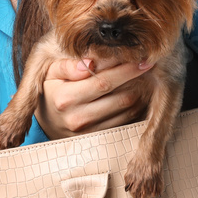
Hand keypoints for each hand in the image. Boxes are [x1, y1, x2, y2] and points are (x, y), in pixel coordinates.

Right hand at [34, 55, 153, 139]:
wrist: (48, 121)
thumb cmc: (53, 89)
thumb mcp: (51, 73)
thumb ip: (67, 65)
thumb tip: (90, 63)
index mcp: (65, 98)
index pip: (103, 82)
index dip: (125, 70)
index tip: (142, 59)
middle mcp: (77, 117)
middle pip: (119, 97)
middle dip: (137, 79)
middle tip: (149, 65)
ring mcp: (89, 131)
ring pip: (126, 110)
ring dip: (140, 92)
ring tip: (144, 77)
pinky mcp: (99, 138)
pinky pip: (126, 121)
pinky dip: (136, 106)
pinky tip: (138, 92)